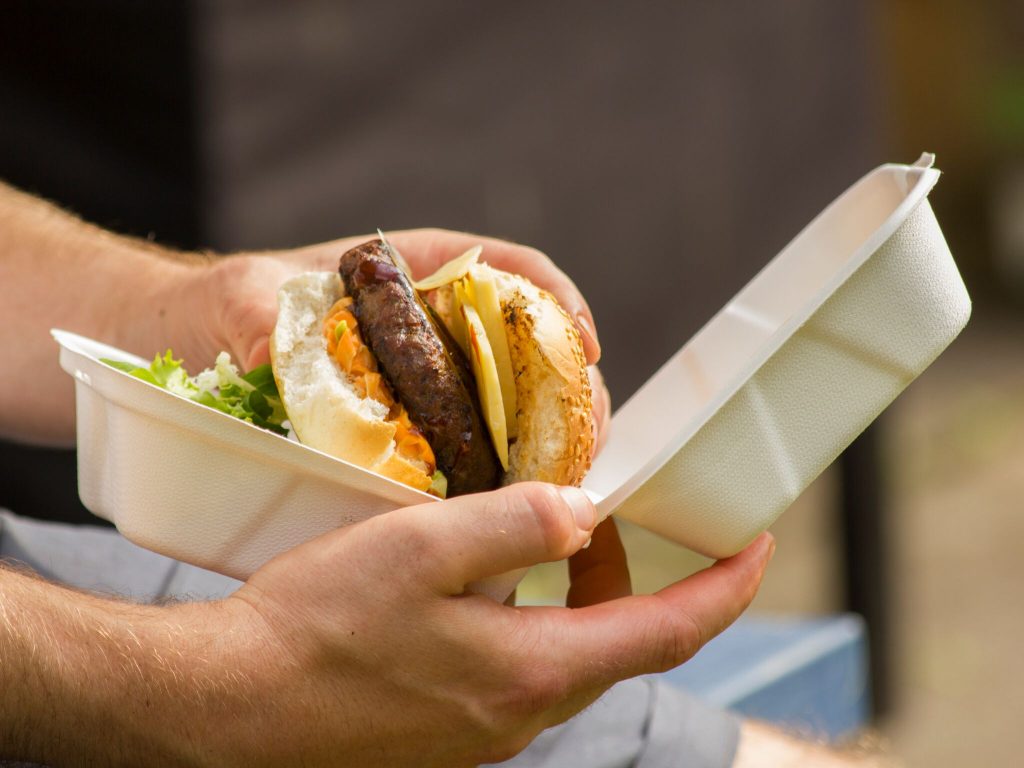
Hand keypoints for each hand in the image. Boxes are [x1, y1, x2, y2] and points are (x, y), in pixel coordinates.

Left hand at [171, 228, 610, 449]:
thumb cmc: (216, 309)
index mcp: (414, 272)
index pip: (510, 268)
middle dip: (573, 386)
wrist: (184, 350)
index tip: (586, 344)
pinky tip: (514, 502)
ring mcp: (430, 378)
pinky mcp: (413, 427)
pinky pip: (473, 445)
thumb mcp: (239, 298)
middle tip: (588, 435)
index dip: (560, 302)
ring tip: (567, 479)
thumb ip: (259, 313)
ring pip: (515, 400)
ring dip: (552, 436)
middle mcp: (435, 325)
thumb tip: (278, 354)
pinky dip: (504, 471)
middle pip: (532, 343)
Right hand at [199, 483, 773, 766]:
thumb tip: (586, 513)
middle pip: (627, 645)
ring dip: (591, 600)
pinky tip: (498, 588)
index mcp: (533, 670)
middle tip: (633, 517)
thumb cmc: (316, 627)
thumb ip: (515, 523)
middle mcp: (522, 714)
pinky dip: (542, 624)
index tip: (759, 545)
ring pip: (575, 659)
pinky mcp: (451, 732)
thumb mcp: (419, 548)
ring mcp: (486, 732)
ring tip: (566, 538)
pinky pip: (526, 673)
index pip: (671, 631)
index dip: (727, 587)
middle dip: (652, 580)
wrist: (231, 707)